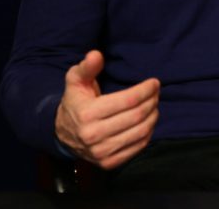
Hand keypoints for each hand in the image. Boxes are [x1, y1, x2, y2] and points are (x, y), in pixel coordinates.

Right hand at [55, 50, 160, 169]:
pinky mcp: (108, 163)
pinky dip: (148, 133)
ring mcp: (101, 152)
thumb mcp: (76, 80)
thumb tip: (96, 54)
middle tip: (156, 92)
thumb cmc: (75, 101)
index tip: (155, 82)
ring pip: (140, 132)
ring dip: (153, 116)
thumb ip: (87, 67)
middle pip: (137, 116)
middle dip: (152, 101)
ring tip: (154, 105)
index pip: (128, 101)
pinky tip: (147, 121)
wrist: (62, 134)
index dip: (146, 90)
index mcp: (87, 114)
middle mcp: (93, 136)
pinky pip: (137, 147)